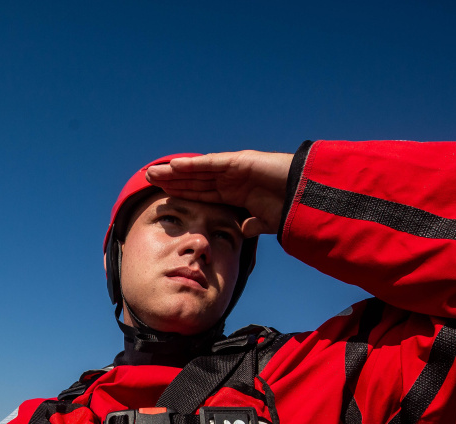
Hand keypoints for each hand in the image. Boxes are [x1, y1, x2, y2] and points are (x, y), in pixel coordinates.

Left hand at [145, 150, 293, 236]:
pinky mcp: (240, 162)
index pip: (201, 192)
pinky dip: (192, 165)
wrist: (308, 196)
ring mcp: (234, 169)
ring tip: (153, 171)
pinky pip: (211, 163)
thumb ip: (252, 225)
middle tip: (148, 178)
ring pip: (198, 170)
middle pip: (194, 179)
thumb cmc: (290, 207)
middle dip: (172, 179)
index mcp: (234, 192)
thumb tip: (244, 230)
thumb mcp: (265, 221)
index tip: (163, 195)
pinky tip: (174, 166)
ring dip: (175, 170)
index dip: (182, 192)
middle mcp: (231, 178)